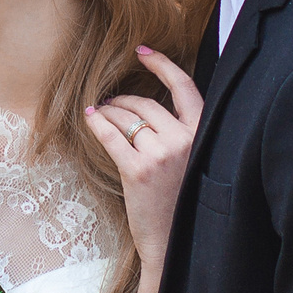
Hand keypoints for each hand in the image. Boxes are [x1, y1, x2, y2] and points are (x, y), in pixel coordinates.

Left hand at [83, 46, 202, 276]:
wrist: (175, 241)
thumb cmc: (181, 200)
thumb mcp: (192, 159)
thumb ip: (180, 132)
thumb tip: (148, 104)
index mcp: (202, 134)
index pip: (184, 87)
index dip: (162, 65)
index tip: (142, 52)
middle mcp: (185, 139)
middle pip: (145, 103)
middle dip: (123, 101)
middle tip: (109, 104)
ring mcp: (161, 154)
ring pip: (125, 118)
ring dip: (108, 112)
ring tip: (100, 115)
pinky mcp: (138, 170)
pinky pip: (110, 136)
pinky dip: (97, 124)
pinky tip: (90, 119)